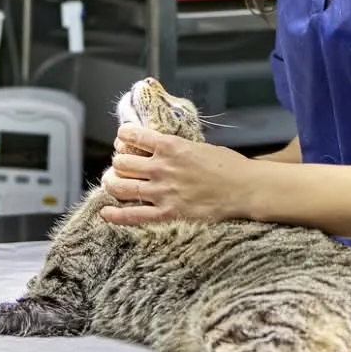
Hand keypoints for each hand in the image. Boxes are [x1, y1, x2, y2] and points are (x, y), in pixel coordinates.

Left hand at [100, 125, 256, 224]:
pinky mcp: (167, 213)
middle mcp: (161, 167)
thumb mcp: (197, 145)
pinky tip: (106, 212)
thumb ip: (174, 147)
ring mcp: (162, 192)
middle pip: (121, 162)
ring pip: (121, 185)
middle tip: (122, 165)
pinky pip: (133, 215)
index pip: (131, 136)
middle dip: (118, 162)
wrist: (245, 188)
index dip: (123, 137)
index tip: (124, 140)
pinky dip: (116, 214)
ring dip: (113, 183)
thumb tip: (157, 147)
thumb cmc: (227, 165)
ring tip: (113, 182)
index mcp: (170, 146)